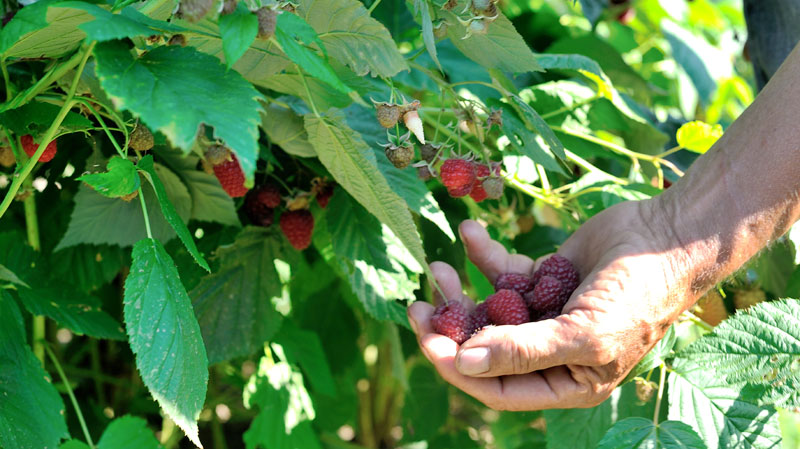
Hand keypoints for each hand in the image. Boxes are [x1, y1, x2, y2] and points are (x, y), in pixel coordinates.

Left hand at [407, 199, 693, 410]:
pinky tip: (470, 232)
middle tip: (416, 307)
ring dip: (459, 291)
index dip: (458, 367)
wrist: (669, 237)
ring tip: (439, 267)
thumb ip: (523, 351)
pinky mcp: (542, 277)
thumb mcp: (585, 334)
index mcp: (564, 381)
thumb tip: (464, 364)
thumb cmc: (639, 296)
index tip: (428, 338)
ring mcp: (544, 313)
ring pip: (487, 310)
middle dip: (449, 329)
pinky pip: (504, 271)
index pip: (496, 388)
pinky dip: (484, 253)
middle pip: (484, 349)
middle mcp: (549, 352)